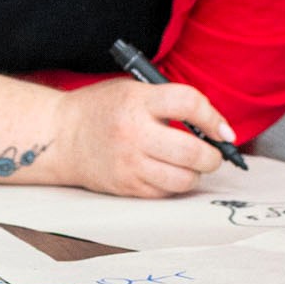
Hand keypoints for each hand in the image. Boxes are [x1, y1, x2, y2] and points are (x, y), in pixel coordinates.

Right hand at [53, 78, 230, 197]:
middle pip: (191, 151)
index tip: (223, 129)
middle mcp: (133, 133)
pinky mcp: (125, 186)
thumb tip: (212, 125)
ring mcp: (129, 164)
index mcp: (137, 101)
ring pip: (181, 179)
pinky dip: (175, 185)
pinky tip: (172, 173)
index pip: (188, 104)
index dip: (213, 117)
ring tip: (195, 165)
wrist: (61, 135)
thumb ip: (169, 102)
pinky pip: (164, 192)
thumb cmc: (102, 109)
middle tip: (216, 152)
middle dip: (213, 155)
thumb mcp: (133, 90)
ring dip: (197, 173)